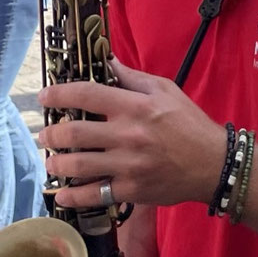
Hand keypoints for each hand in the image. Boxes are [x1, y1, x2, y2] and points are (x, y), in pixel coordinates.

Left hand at [38, 58, 226, 208]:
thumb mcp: (165, 90)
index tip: (44, 96)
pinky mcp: (132, 190)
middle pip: (75, 133)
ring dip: (56, 163)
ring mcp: (128, 166)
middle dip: (51, 133)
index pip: (87, 95)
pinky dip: (74, 196)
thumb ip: (132, 77)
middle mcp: (128, 135)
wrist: (213, 164)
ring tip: (51, 161)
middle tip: (44, 134)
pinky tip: (62, 195)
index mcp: (135, 107)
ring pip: (79, 166)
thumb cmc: (189, 123)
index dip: (59, 94)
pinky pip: (95, 195)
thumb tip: (106, 60)